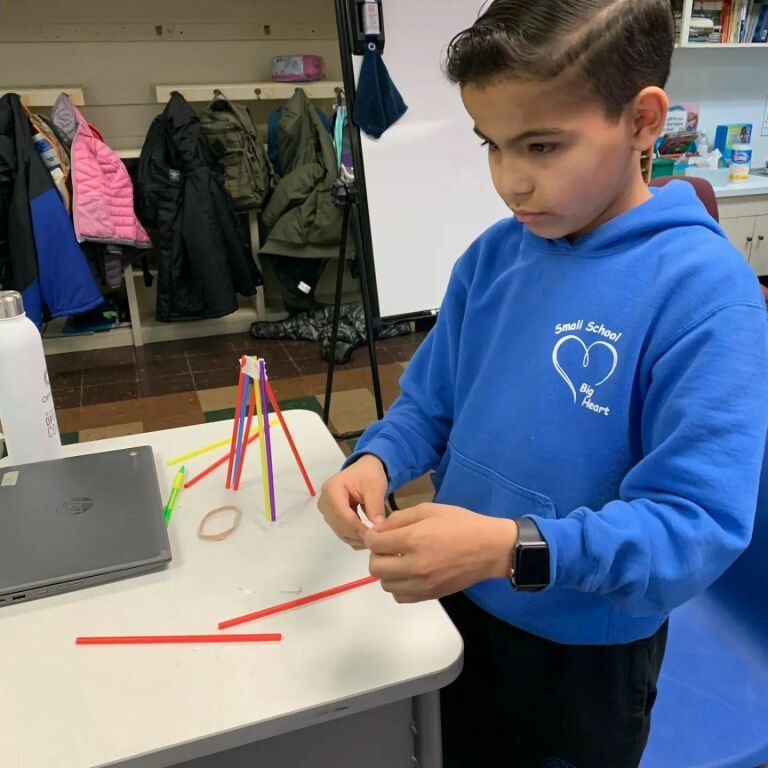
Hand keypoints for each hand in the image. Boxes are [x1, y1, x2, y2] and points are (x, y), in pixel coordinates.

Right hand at [318, 455, 387, 549]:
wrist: (364, 471)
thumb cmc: (369, 475)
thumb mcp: (375, 487)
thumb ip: (375, 507)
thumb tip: (377, 528)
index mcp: (331, 489)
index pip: (342, 514)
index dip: (357, 527)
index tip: (373, 535)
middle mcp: (324, 501)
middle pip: (339, 524)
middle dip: (357, 534)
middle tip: (376, 540)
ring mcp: (326, 511)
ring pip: (340, 531)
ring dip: (356, 538)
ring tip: (373, 540)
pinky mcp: (331, 517)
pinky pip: (341, 532)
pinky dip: (353, 538)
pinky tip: (366, 538)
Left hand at [364, 503, 518, 602]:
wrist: (490, 548)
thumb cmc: (461, 524)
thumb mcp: (429, 509)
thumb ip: (399, 518)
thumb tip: (378, 529)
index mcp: (413, 540)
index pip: (374, 544)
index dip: (372, 536)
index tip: (378, 533)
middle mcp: (414, 565)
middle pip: (375, 568)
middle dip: (376, 555)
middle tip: (387, 547)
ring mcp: (422, 584)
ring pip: (385, 585)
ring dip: (387, 572)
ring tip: (399, 560)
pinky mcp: (430, 595)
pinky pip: (400, 597)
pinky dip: (398, 586)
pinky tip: (408, 573)